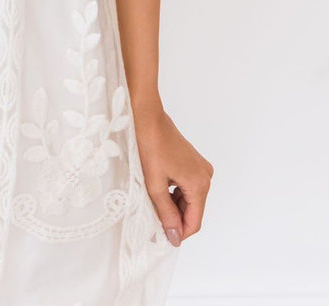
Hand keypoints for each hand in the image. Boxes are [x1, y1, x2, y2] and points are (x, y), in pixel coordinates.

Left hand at [132, 101, 213, 245]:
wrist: (148, 117)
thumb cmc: (150, 147)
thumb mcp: (155, 184)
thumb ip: (166, 213)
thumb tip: (175, 237)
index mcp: (199, 184)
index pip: (195, 222)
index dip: (179, 233)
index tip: (163, 238)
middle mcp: (206, 177)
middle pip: (193, 211)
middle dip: (175, 218)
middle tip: (154, 218)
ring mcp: (201, 168)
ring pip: (190, 199)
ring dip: (174, 206)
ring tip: (154, 202)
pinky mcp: (194, 162)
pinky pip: (188, 186)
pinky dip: (175, 193)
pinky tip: (160, 189)